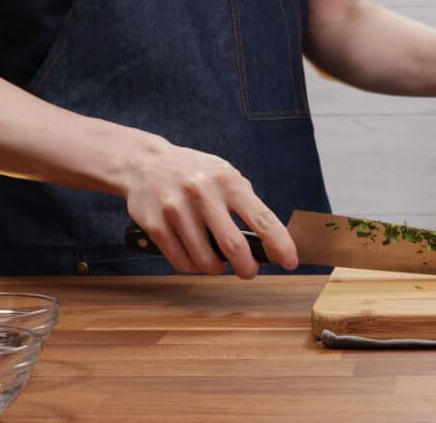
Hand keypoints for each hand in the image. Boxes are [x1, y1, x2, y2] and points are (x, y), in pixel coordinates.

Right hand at [122, 138, 297, 277]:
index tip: (290, 261)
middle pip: (233, 246)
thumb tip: (271, 240)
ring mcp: (176, 209)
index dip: (280, 244)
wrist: (145, 163)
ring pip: (205, 260)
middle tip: (249, 272)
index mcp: (228, 181)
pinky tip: (194, 256)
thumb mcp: (225, 175)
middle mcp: (203, 193)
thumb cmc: (195, 173)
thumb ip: (246, 204)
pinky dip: (192, 266)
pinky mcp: (155, 225)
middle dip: (247, 267)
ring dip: (216, 268)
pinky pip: (181, 262)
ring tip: (216, 261)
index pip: (262, 219)